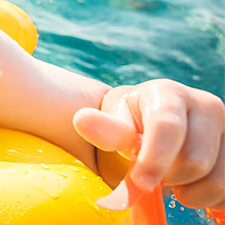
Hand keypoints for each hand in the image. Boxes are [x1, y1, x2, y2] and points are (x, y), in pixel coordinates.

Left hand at [74, 80, 224, 214]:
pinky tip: (192, 188)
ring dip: (190, 194)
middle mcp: (206, 106)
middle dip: (168, 178)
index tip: (140, 183)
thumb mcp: (113, 121)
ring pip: (217, 179)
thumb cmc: (129, 121)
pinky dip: (210, 199)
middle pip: (194, 160)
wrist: (150, 122)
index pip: (167, 127)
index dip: (154, 160)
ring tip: (171, 183)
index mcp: (169, 94)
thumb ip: (105, 128)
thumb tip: (82, 120)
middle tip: (151, 176)